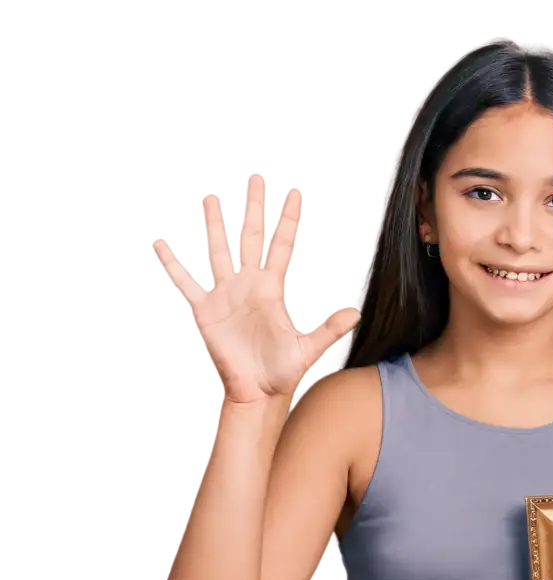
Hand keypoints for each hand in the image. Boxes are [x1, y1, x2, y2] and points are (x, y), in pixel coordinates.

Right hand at [153, 173, 360, 404]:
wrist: (254, 390)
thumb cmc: (281, 371)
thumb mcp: (308, 350)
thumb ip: (328, 329)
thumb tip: (355, 313)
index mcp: (272, 289)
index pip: (282, 247)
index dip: (288, 222)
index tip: (294, 195)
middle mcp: (247, 284)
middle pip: (250, 237)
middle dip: (253, 209)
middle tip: (255, 179)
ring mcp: (224, 294)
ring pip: (218, 250)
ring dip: (214, 225)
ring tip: (209, 198)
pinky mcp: (204, 310)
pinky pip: (185, 283)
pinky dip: (172, 266)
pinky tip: (161, 246)